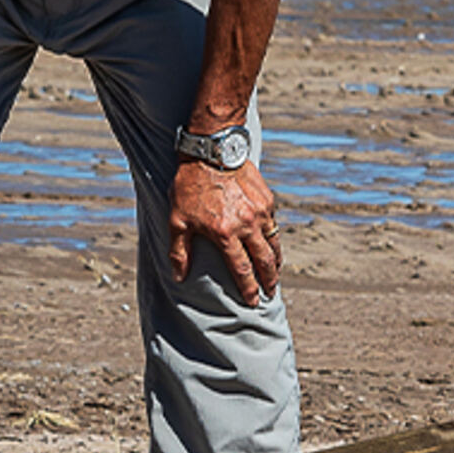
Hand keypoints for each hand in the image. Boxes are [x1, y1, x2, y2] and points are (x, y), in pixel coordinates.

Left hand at [167, 155, 279, 297]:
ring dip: (276, 261)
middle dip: (269, 280)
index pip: (242, 270)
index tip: (253, 301)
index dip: (248, 288)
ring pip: (274, 244)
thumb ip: (179, 251)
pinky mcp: (267, 199)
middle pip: (264, 261)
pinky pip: (273, 224)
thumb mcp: (177, 219)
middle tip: (271, 292)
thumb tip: (179, 277)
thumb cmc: (190, 185)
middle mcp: (247, 225)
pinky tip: (270, 242)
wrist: (211, 151)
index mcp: (225, 234)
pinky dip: (274, 237)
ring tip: (275, 272)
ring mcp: (261, 212)